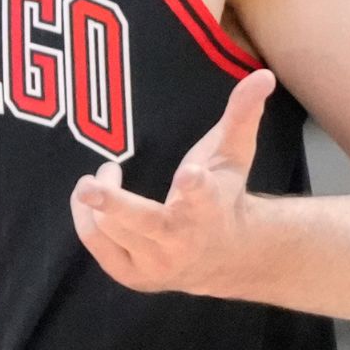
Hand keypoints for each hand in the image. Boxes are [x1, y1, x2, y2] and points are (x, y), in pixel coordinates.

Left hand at [70, 68, 275, 297]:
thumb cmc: (224, 194)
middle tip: (89, 182)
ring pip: (111, 228)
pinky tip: (87, 199)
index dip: (195, 186)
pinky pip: (97, 243)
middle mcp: (183, 241)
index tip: (188, 174)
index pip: (203, 196)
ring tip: (105, 174)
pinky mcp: (133, 276)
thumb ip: (242, 113)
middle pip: (144, 223)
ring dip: (99, 195)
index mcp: (210, 208)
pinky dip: (86, 217)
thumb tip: (263, 74)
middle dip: (115, 205)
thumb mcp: (234, 154)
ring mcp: (156, 264)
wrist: (225, 257)